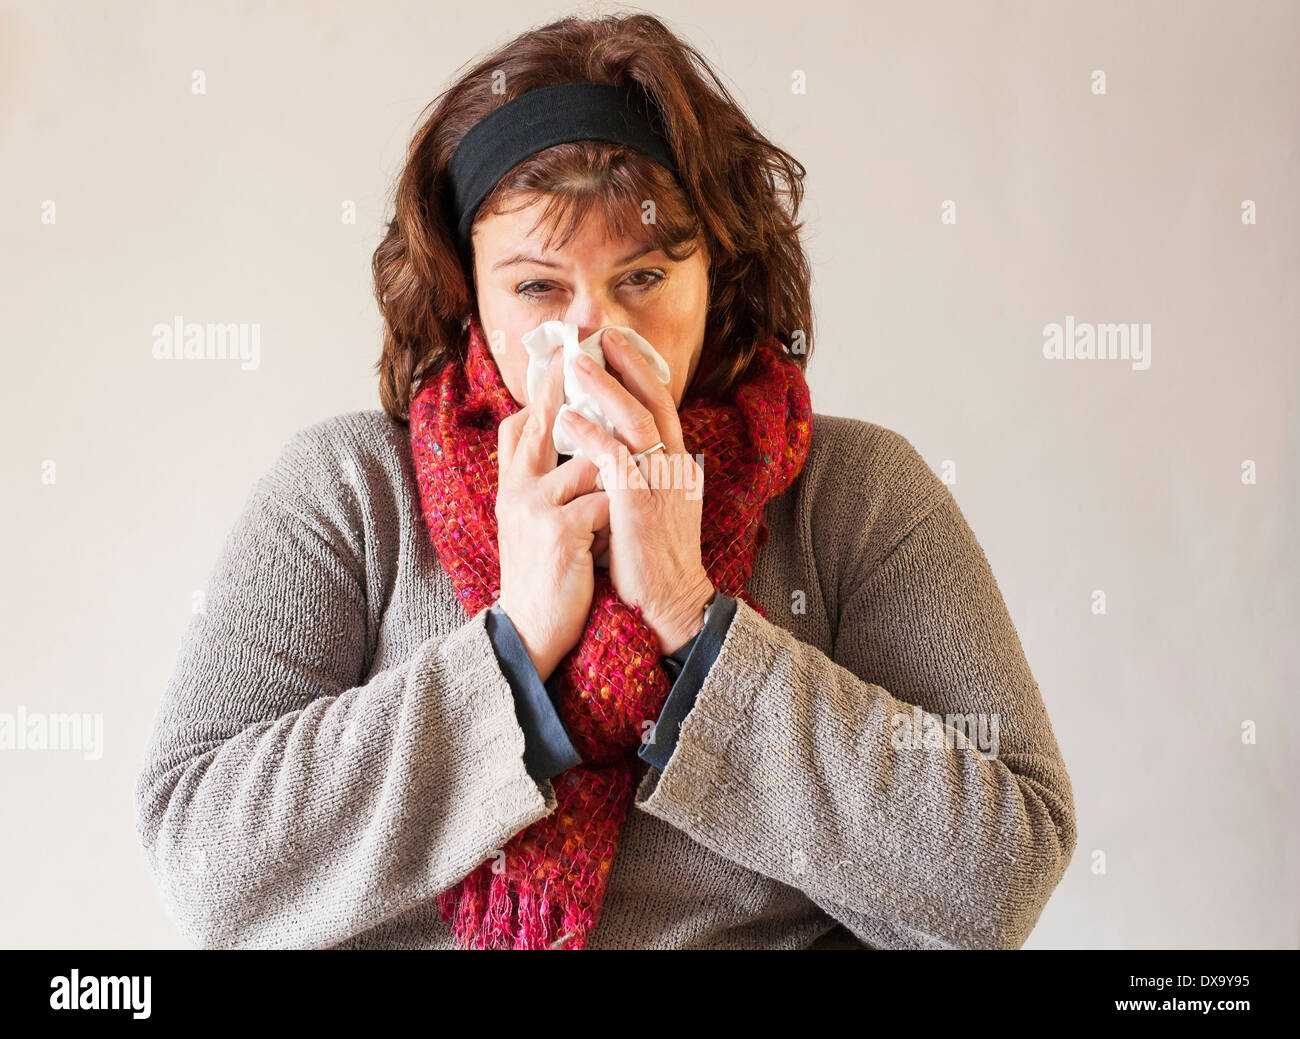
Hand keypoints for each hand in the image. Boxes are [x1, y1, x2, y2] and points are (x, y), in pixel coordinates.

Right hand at [496, 349, 609, 681]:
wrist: (532, 631)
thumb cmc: (546, 576)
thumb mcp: (534, 524)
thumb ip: (548, 485)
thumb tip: (574, 447)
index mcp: (512, 486)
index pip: (520, 426)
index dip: (541, 391)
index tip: (559, 358)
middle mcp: (517, 489)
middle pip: (544, 422)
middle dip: (568, 386)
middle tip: (586, 353)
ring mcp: (537, 507)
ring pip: (591, 462)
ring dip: (616, 477)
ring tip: (623, 505)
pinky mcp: (561, 531)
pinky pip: (607, 500)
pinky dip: (621, 513)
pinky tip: (620, 535)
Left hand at [558, 328, 716, 654]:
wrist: (672, 605)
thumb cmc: (655, 560)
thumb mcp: (659, 507)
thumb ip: (648, 474)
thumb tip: (623, 449)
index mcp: (679, 466)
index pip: (661, 406)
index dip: (641, 372)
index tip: (618, 344)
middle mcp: (674, 467)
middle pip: (652, 400)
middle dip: (627, 364)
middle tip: (600, 334)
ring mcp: (658, 484)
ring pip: (633, 420)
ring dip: (603, 388)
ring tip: (575, 363)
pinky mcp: (638, 505)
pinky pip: (613, 458)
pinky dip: (589, 435)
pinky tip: (566, 420)